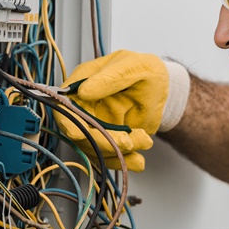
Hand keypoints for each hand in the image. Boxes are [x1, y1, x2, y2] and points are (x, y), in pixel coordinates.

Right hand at [53, 50, 188, 171]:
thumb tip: (83, 91)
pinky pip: (108, 156)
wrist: (163, 91)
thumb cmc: (147, 71)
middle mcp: (84, 104)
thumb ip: (111, 78)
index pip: (65, 105)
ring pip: (94, 147)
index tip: (79, 134)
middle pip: (80, 131)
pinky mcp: (107, 138)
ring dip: (118, 151)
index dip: (69, 122)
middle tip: (128, 142)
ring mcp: (94, 124)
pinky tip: (138, 160)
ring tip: (144, 141)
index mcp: (83, 81)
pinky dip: (123, 161)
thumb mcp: (133, 68)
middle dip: (103, 141)